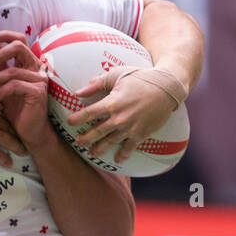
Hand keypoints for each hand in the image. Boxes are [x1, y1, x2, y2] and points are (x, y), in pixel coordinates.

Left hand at [0, 31, 52, 147]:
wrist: (29, 132)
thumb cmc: (16, 110)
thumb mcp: (2, 84)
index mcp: (29, 64)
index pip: (20, 40)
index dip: (5, 36)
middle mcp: (36, 68)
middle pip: (19, 46)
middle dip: (0, 53)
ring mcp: (39, 79)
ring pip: (12, 71)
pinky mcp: (38, 92)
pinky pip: (14, 86)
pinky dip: (0, 93)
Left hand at [68, 67, 183, 161]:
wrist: (166, 88)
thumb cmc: (140, 78)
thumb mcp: (117, 75)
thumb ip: (97, 83)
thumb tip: (78, 92)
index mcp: (111, 103)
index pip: (88, 114)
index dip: (77, 119)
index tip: (69, 122)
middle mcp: (118, 118)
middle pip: (96, 132)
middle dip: (85, 139)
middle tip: (77, 142)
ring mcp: (130, 128)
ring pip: (110, 142)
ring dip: (99, 149)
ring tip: (92, 153)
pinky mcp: (141, 133)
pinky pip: (129, 147)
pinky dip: (123, 155)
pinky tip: (117, 160)